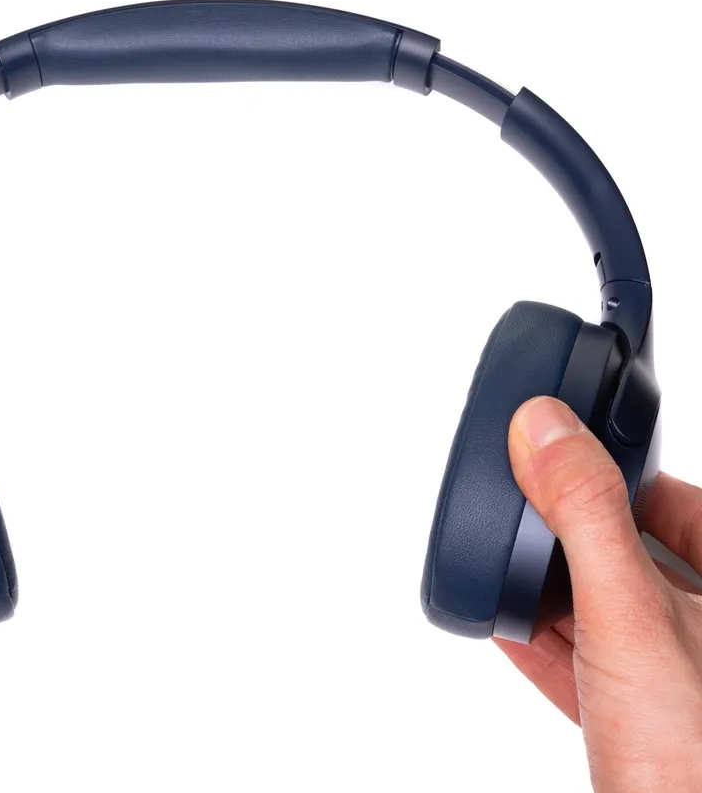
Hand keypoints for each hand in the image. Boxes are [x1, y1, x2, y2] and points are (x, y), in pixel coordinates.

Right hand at [495, 396, 701, 791]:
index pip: (683, 501)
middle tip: (524, 508)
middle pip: (638, 558)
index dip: (622, 475)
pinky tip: (505, 627)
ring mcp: (682, 687)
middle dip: (574, 537)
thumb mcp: (631, 616)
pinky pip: (591, 668)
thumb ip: (586, 516)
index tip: (563, 459)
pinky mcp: (648, 731)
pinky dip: (547, 644)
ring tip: (506, 562)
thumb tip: (546, 429)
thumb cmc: (692, 764)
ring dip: (555, 592)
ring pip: (612, 614)